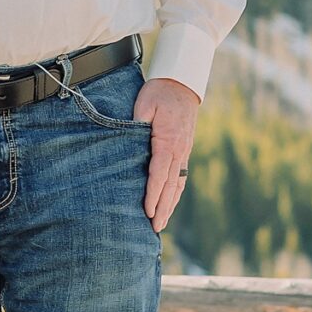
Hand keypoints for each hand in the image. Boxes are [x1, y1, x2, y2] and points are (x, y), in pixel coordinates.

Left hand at [137, 77, 199, 234]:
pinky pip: (181, 177)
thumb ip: (136, 124)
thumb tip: (127, 142)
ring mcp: (184, 152)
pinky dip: (176, 193)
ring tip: (161, 223)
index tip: (147, 211)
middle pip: (170, 186)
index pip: (159, 173)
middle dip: (162, 208)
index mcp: (168, 141)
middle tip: (154, 228)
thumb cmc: (159, 93)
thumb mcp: (144, 104)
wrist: (181, 84)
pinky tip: (169, 203)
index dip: (153, 194)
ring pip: (178, 184)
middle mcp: (179, 150)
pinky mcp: (184, 151)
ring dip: (170, 205)